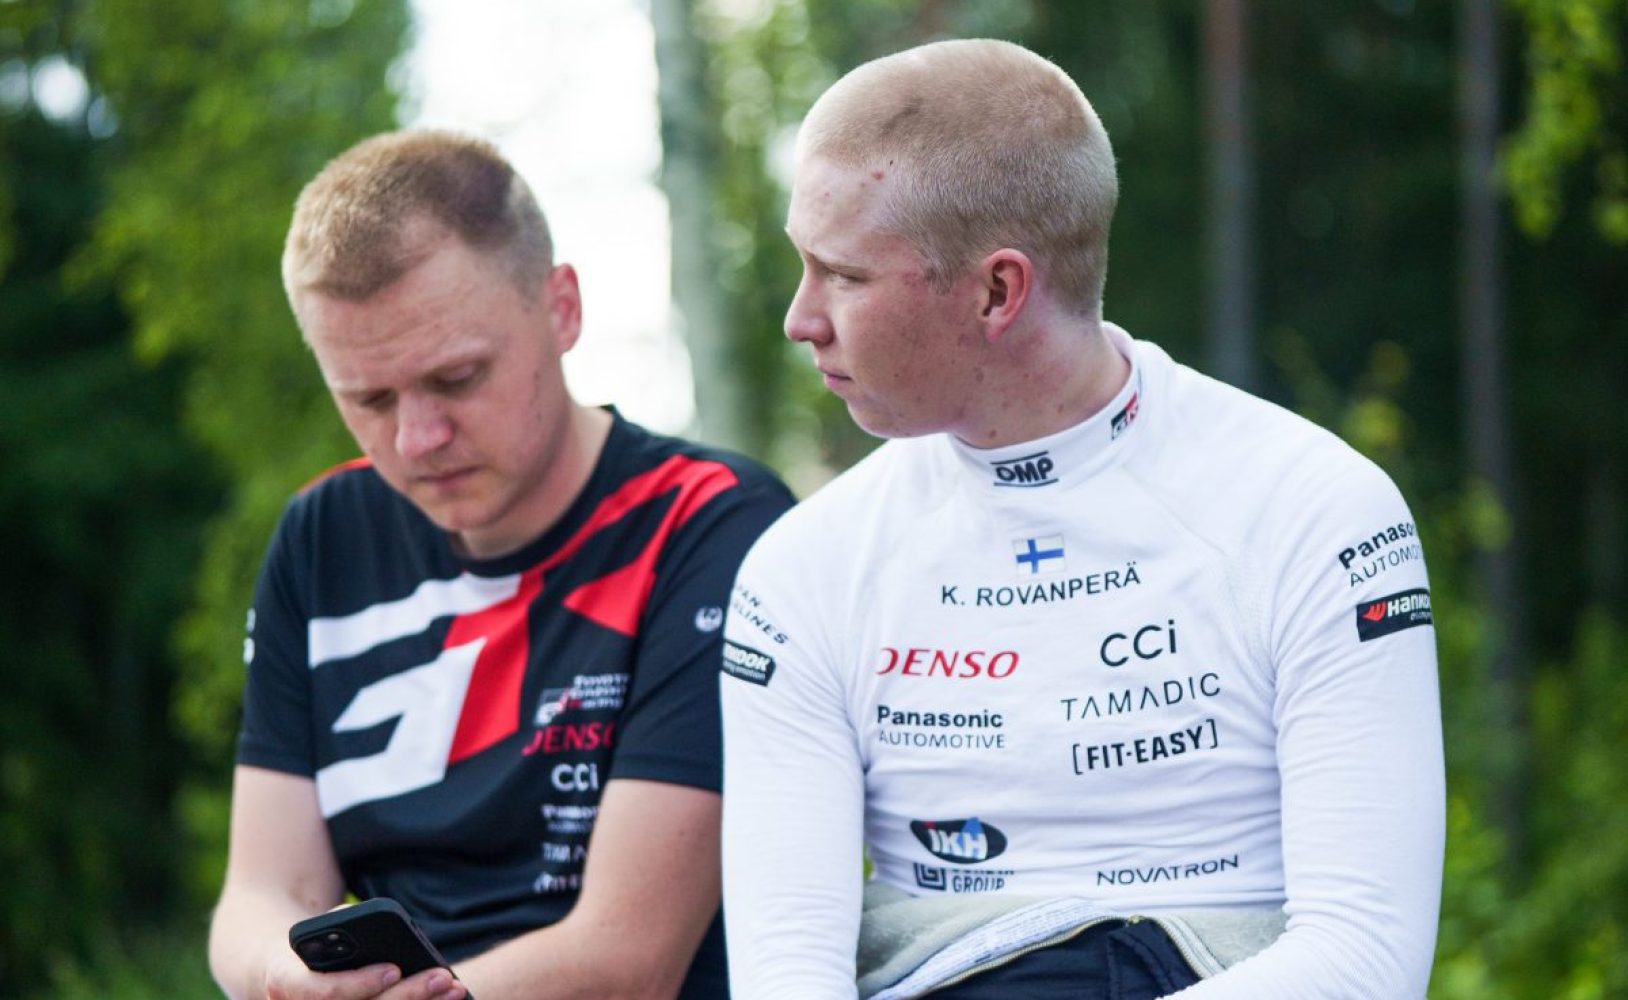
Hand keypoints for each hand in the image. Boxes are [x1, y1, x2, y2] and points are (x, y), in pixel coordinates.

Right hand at [262, 945, 468, 999]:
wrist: (289, 971)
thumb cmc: (312, 945)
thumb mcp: (317, 929)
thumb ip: (340, 926)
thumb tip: (377, 929)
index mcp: (286, 984)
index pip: (324, 992)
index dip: (360, 984)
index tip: (394, 969)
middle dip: (407, 996)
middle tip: (443, 978)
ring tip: (454, 990)